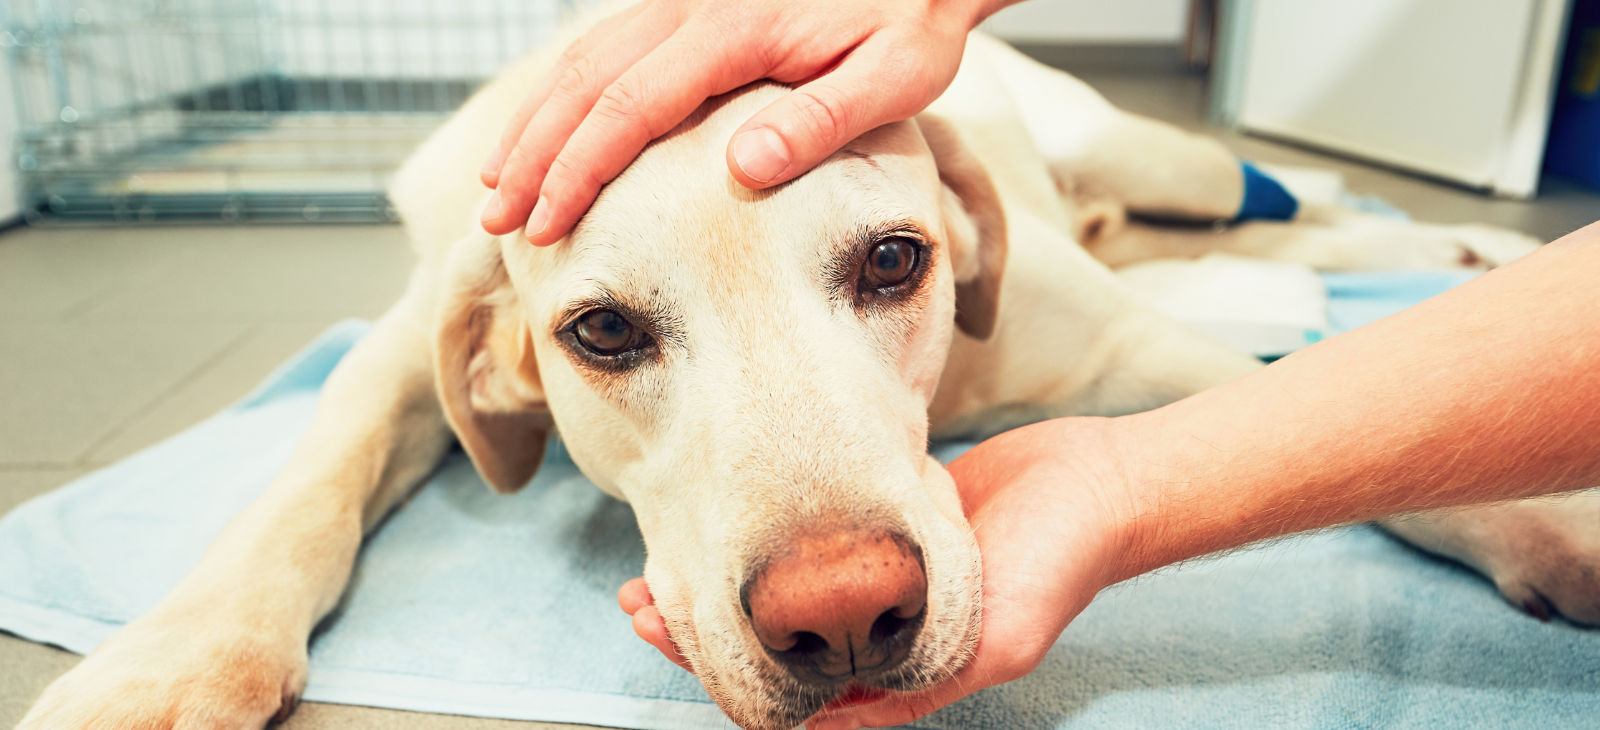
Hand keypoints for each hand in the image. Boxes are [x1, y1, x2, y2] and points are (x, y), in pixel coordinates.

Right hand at [479, 0, 999, 244]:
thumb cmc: (911, 19)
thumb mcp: (891, 76)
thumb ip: (818, 122)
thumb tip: (741, 171)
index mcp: (734, 32)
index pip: (631, 106)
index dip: (578, 169)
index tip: (544, 225)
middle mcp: (692, 8)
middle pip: (585, 82)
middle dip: (532, 154)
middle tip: (493, 220)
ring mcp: (683, 1)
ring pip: (582, 58)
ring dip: (533, 121)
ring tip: (496, 183)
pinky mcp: (687, 6)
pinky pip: (605, 46)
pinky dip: (563, 92)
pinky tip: (545, 129)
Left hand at [617, 416, 1136, 728]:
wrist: (1097, 485)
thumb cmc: (1055, 564)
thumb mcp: (996, 641)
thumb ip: (919, 683)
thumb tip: (830, 721)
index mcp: (898, 671)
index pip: (790, 688)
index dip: (719, 668)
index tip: (664, 628)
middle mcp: (878, 631)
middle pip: (769, 644)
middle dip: (700, 627)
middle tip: (642, 597)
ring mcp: (876, 581)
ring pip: (777, 594)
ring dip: (721, 583)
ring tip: (662, 563)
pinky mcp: (881, 528)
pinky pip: (809, 544)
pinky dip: (762, 542)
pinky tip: (725, 521)